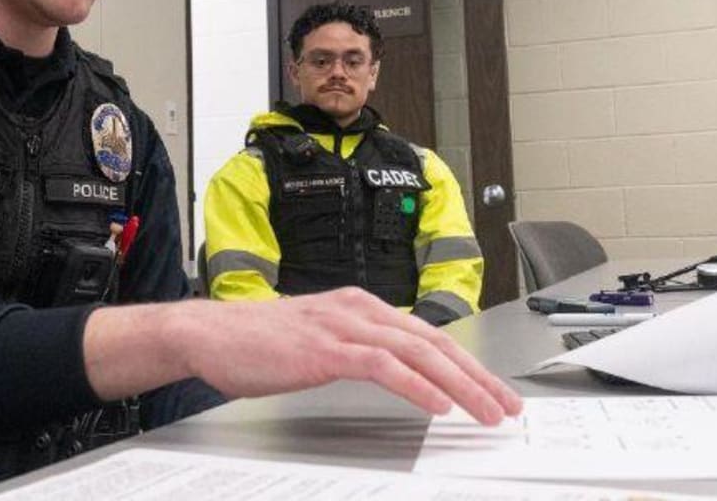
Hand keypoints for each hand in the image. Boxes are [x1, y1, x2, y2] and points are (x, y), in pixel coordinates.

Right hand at [178, 287, 521, 423]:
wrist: (209, 333)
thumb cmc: (258, 342)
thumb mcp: (320, 341)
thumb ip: (358, 350)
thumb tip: (395, 373)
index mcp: (360, 306)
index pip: (427, 335)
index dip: (466, 363)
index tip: (492, 389)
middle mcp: (358, 309)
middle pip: (433, 341)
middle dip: (477, 375)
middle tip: (507, 404)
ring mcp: (342, 326)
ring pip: (417, 352)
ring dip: (459, 383)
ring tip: (485, 410)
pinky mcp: (324, 349)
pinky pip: (382, 366)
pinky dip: (416, 385)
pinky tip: (437, 404)